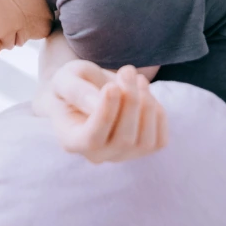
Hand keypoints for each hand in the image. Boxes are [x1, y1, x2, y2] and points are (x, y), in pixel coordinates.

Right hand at [44, 60, 167, 163]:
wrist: (89, 89)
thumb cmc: (74, 83)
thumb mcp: (66, 78)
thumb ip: (76, 90)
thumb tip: (98, 102)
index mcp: (71, 141)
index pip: (92, 139)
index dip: (106, 114)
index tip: (112, 86)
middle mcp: (96, 156)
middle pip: (123, 140)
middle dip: (130, 101)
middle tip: (127, 70)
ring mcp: (121, 155)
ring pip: (145, 142)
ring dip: (147, 104)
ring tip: (136, 79)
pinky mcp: (142, 150)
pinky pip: (159, 140)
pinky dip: (158, 114)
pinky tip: (145, 93)